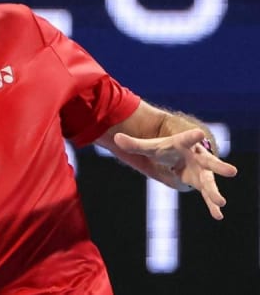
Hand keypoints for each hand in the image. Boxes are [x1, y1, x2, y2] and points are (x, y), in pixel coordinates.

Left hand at [114, 129, 237, 219]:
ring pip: (210, 181)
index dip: (192, 136)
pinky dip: (211, 205)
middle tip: (232, 171)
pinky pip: (207, 195)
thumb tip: (116, 138)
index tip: (199, 133)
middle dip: (219, 166)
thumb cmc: (166, 148)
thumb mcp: (150, 146)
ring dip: (215, 191)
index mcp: (185, 144)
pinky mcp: (200, 183)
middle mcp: (198, 157)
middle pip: (209, 161)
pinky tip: (218, 215)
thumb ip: (134, 144)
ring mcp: (201, 171)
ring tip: (221, 201)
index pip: (187, 139)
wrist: (178, 155)